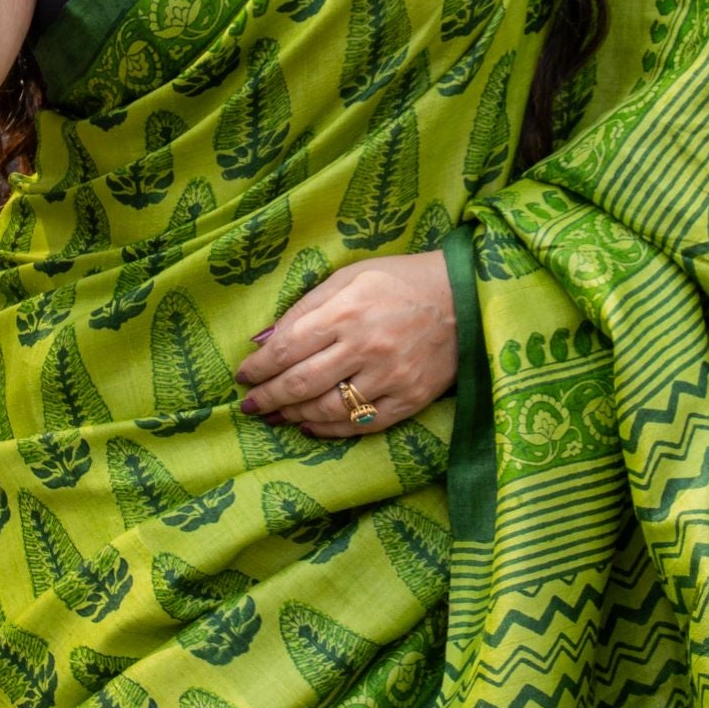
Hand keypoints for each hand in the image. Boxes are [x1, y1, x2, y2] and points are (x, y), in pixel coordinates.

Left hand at [237, 250, 458, 442]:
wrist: (465, 298)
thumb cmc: (400, 281)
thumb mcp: (349, 277)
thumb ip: (305, 308)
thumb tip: (263, 342)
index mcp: (347, 311)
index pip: (287, 348)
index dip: (259, 368)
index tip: (244, 376)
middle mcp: (366, 347)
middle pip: (302, 383)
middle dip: (269, 397)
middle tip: (251, 404)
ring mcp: (391, 377)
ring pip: (329, 409)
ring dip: (294, 415)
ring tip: (278, 415)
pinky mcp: (411, 399)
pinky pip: (363, 424)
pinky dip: (331, 429)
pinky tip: (311, 426)